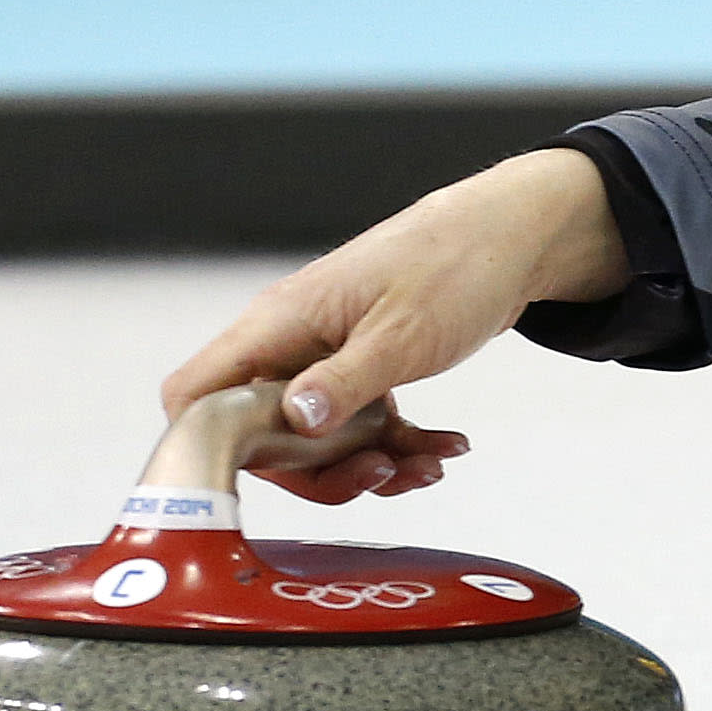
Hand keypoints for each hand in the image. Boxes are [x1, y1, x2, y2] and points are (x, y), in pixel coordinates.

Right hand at [160, 150, 630, 504]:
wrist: (513, 236)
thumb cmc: (456, 264)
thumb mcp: (401, 334)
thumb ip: (344, 382)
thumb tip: (293, 423)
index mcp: (278, 325)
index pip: (197, 396)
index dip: (215, 448)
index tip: (279, 472)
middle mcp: (291, 342)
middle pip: (261, 436)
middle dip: (320, 471)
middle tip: (378, 474)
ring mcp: (326, 356)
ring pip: (318, 439)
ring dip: (370, 464)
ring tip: (428, 464)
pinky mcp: (362, 366)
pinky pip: (359, 424)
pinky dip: (397, 445)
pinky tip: (444, 447)